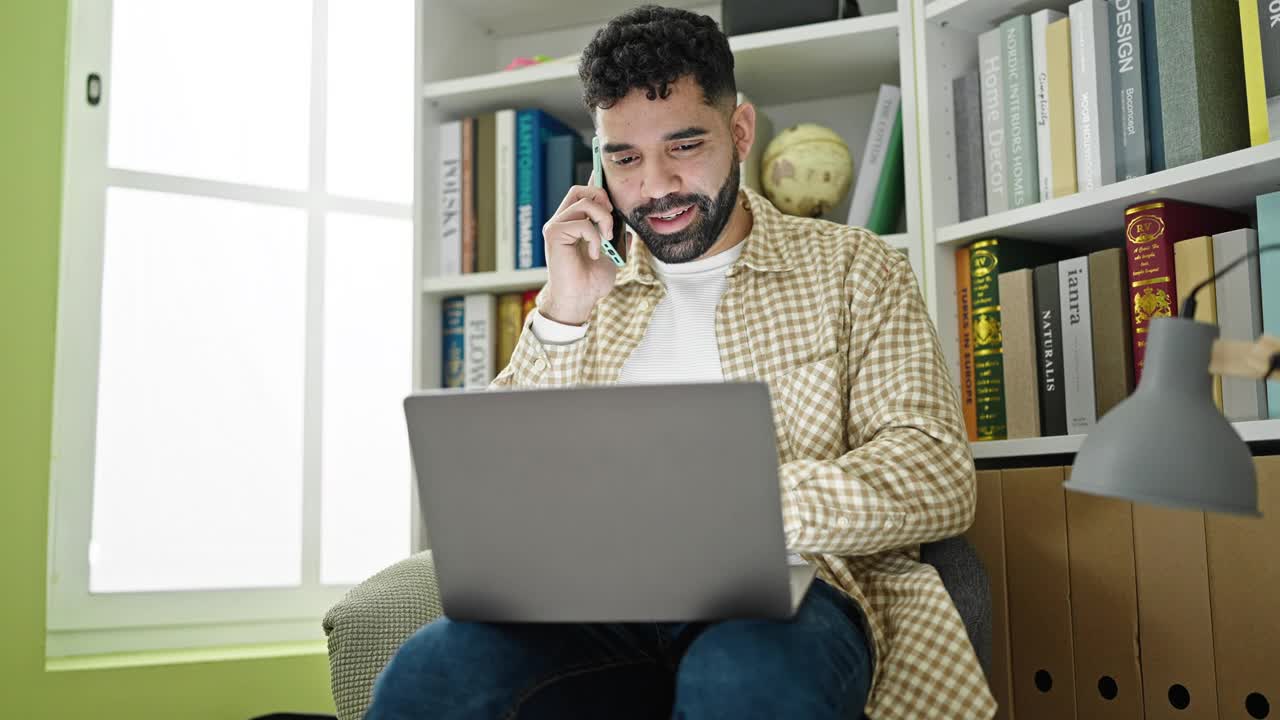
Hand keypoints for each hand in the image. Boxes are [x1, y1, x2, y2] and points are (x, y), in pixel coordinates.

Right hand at [539, 177, 622, 324]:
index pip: (582, 194)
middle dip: (601, 198)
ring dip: (603, 218)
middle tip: (611, 220)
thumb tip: (629, 226)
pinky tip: (595, 253)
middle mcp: (562, 222)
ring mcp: (556, 227)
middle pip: (579, 190)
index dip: (594, 183)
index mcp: (573, 224)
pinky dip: (595, 237)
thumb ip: (616, 237)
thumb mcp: (612, 254)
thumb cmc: (592, 282)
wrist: (580, 300)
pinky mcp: (554, 234)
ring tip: (607, 237)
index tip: (605, 174)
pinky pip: (582, 223)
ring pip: (583, 202)